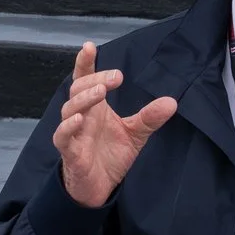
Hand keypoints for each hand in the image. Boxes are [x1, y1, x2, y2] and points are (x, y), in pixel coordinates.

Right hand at [53, 41, 176, 207]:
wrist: (99, 187)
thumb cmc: (110, 155)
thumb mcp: (135, 133)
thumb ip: (150, 117)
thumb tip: (172, 102)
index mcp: (94, 108)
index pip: (85, 80)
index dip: (84, 63)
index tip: (90, 47)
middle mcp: (81, 116)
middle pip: (79, 90)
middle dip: (95, 80)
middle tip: (117, 77)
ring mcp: (73, 133)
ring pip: (69, 110)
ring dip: (85, 98)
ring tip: (101, 91)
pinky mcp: (70, 152)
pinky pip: (63, 137)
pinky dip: (68, 127)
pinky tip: (79, 120)